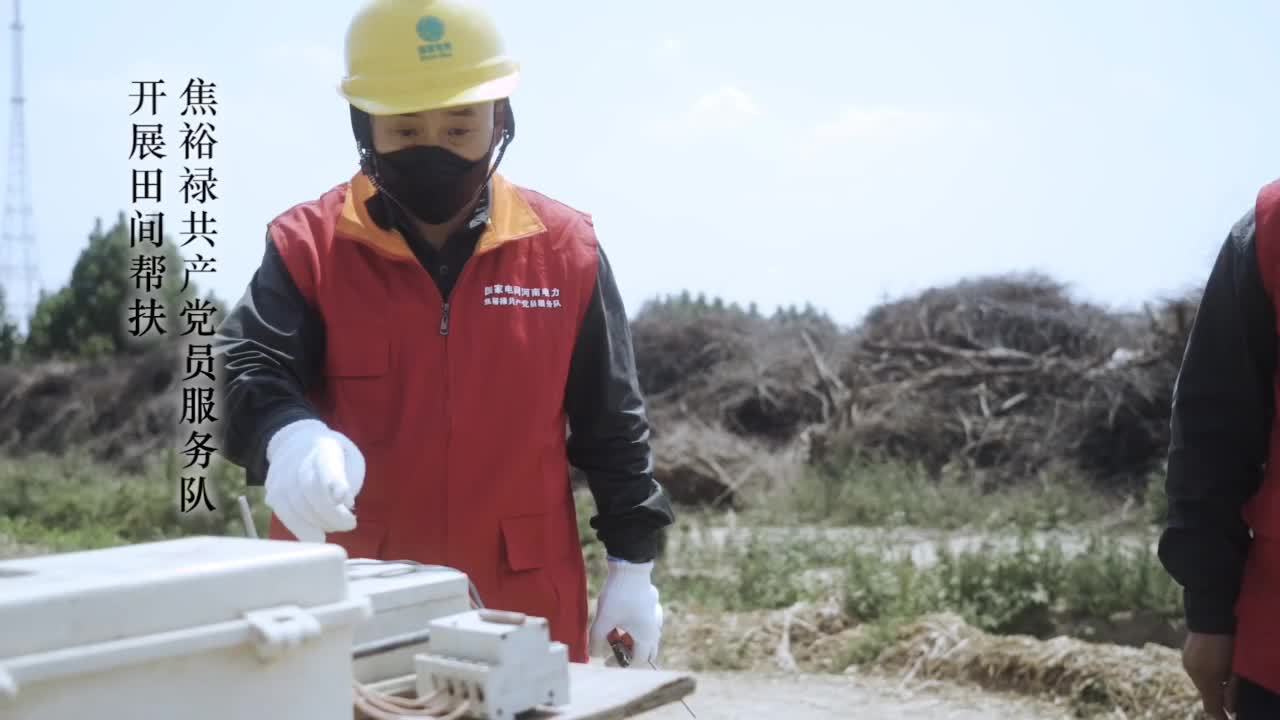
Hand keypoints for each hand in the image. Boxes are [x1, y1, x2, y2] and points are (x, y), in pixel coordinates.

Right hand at [264, 419, 364, 542]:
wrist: (294, 442)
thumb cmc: (331, 455)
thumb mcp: (350, 457)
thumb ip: (351, 479)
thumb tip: (345, 504)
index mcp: (322, 447)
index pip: (326, 466)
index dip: (334, 483)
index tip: (344, 499)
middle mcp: (297, 460)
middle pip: (310, 491)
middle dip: (332, 514)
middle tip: (349, 524)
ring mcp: (280, 477)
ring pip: (295, 506)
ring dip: (318, 524)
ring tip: (335, 528)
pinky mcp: (272, 492)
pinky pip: (285, 515)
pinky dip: (301, 529)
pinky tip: (315, 537)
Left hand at [588, 559, 662, 665]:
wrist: (630, 569)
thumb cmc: (618, 597)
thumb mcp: (603, 620)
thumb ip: (596, 641)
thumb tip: (594, 655)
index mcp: (645, 637)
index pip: (637, 661)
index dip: (620, 664)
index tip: (606, 661)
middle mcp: (655, 629)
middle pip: (647, 651)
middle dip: (631, 654)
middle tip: (616, 649)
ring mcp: (656, 616)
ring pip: (649, 636)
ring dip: (634, 640)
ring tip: (617, 632)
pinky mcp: (653, 605)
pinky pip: (649, 622)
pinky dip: (638, 627)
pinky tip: (626, 617)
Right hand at [1182, 632, 1236, 719]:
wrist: (1211, 616)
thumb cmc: (1227, 642)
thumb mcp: (1234, 669)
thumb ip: (1231, 690)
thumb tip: (1229, 708)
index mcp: (1205, 678)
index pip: (1211, 706)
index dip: (1220, 715)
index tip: (1227, 718)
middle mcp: (1192, 672)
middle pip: (1205, 693)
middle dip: (1216, 696)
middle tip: (1229, 694)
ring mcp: (1187, 662)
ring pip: (1201, 681)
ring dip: (1211, 683)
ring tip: (1224, 673)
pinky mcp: (1186, 655)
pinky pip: (1197, 671)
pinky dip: (1206, 673)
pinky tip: (1215, 663)